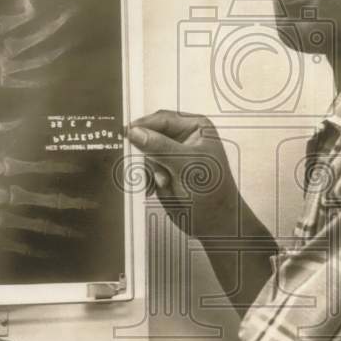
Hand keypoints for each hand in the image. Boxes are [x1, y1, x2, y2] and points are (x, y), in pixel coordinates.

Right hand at [127, 110, 252, 241]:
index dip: (144, 125)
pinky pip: (145, 167)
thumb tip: (136, 133)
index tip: (127, 133)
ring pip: (145, 152)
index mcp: (196, 126)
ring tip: (164, 182)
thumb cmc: (213, 191)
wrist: (213, 222)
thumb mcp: (187, 165)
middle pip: (150, 134)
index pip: (163, 118)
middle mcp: (184, 137)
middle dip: (148, 152)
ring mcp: (173, 154)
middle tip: (149, 165)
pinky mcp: (164, 170)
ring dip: (150, 169)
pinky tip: (155, 187)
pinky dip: (147, 177)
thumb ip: (160, 147)